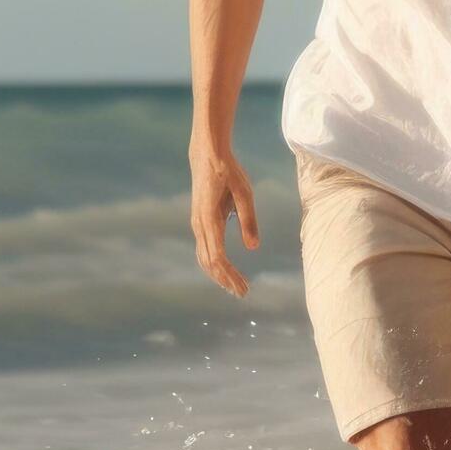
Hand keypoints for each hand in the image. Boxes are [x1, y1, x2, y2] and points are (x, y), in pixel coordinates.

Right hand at [188, 138, 259, 297]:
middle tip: (243, 294)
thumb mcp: (244, 193)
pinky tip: (224, 270)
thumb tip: (253, 247)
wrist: (207, 155)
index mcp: (209, 219)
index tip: (244, 288)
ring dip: (219, 274)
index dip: (230, 275)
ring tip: (235, 287)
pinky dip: (213, 263)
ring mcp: (197, 223)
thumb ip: (249, 220)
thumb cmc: (229, 172)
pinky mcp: (199, 221)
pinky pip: (204, 248)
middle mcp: (199, 225)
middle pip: (210, 262)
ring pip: (204, 257)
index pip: (218, 257)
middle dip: (225, 280)